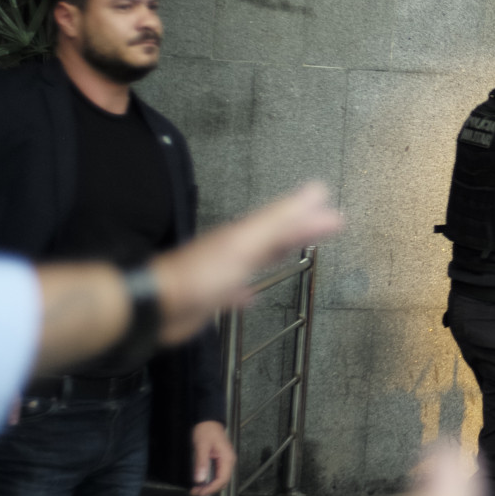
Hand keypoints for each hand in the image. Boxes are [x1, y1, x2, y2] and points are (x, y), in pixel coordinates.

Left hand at [149, 183, 343, 344]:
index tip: (335, 214)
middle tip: (325, 226)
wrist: (159, 304)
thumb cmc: (202, 274)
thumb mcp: (248, 242)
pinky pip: (236, 290)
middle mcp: (236, 249)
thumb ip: (281, 219)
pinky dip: (247, 291)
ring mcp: (223, 271)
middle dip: (300, 230)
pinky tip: (251, 296)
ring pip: (257, 259)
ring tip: (296, 250)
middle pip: (275, 236)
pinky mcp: (212, 296)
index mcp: (246, 234)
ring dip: (278, 253)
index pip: (287, 220)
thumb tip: (315, 191)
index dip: (311, 216)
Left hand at [190, 420, 235, 495]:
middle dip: (209, 489)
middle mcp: (229, 461)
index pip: (222, 480)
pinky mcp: (220, 461)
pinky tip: (200, 481)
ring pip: (220, 479)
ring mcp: (225, 461)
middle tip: (195, 492)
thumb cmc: (206, 430)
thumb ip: (201, 463)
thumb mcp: (201, 446)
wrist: (208, 420)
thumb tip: (200, 479)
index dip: (211, 488)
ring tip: (196, 489)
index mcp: (227, 458)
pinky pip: (217, 474)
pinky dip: (209, 480)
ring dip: (209, 486)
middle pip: (222, 482)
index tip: (199, 492)